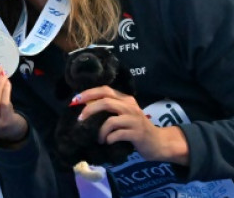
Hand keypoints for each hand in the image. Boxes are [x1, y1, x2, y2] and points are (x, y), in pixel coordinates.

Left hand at [74, 86, 188, 164]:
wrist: (158, 143)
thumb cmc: (136, 128)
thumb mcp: (123, 115)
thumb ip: (109, 109)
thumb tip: (85, 107)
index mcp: (126, 99)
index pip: (105, 90)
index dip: (88, 93)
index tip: (75, 100)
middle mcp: (130, 106)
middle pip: (105, 102)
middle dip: (89, 110)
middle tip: (81, 119)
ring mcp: (134, 120)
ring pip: (110, 120)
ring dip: (100, 131)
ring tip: (99, 138)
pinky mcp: (137, 133)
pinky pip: (117, 134)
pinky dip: (109, 139)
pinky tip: (108, 142)